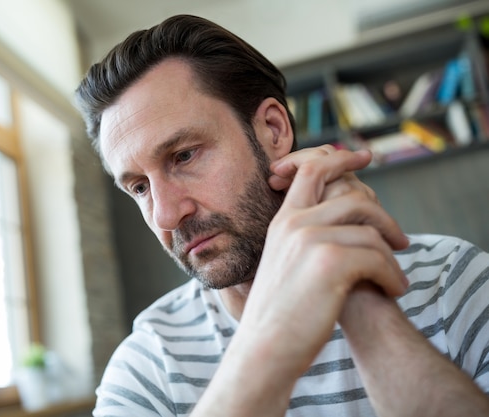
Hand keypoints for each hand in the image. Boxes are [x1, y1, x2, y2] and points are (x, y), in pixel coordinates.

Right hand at [236, 145, 408, 378]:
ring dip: (391, 257)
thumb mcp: (287, 264)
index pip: (312, 169)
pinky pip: (378, 257)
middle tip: (401, 241)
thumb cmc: (280, 313)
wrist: (266, 348)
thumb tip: (346, 224)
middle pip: (354, 196)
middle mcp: (294, 223)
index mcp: (283, 222)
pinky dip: (393, 275)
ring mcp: (310, 239)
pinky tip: (392, 289)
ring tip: (395, 278)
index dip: (339, 158)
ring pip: (371, 231)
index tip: (362, 156)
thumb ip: (307, 238)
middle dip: (385, 216)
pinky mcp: (330, 261)